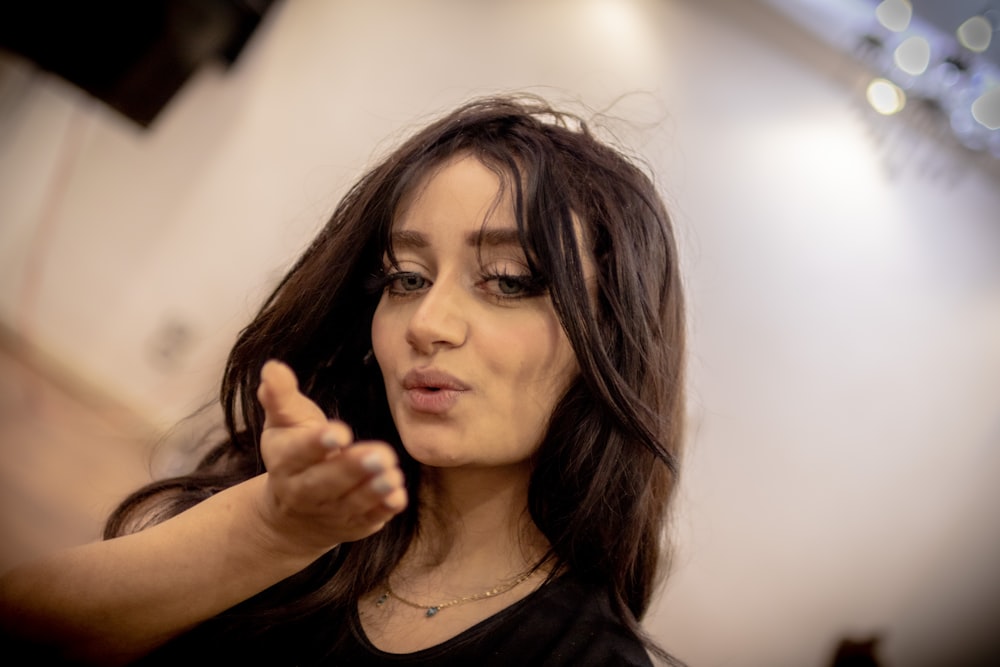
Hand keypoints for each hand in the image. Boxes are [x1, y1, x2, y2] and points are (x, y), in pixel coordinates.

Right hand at [253, 359, 406, 555]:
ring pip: (350, 502)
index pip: (299, 452)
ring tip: (393, 474)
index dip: (316, 444)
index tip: (340, 432)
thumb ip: (281, 396)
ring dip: (372, 490)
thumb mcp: (284, 422)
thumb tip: (273, 367)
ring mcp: (329, 511)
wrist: (290, 514)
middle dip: (352, 469)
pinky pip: (367, 519)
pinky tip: (398, 497)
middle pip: (325, 482)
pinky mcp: (352, 525)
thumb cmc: (293, 452)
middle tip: (379, 455)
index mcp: (285, 461)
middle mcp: (303, 491)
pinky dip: (382, 510)